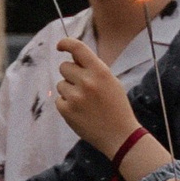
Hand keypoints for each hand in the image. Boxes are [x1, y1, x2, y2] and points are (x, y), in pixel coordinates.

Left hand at [52, 37, 139, 157]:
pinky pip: (59, 99)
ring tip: (85, 103)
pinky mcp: (66, 110)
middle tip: (84, 88)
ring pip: (61, 84)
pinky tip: (81, 112)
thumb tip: (72, 56)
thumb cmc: (116, 107)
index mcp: (100, 72)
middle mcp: (87, 82)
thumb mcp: (111, 82)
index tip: (60, 46)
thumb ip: (93, 68)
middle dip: (71, 75)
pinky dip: (67, 105)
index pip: (78, 48)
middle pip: (64, 67)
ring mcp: (75, 97)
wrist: (121, 137)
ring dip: (69, 91)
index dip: (66, 43)